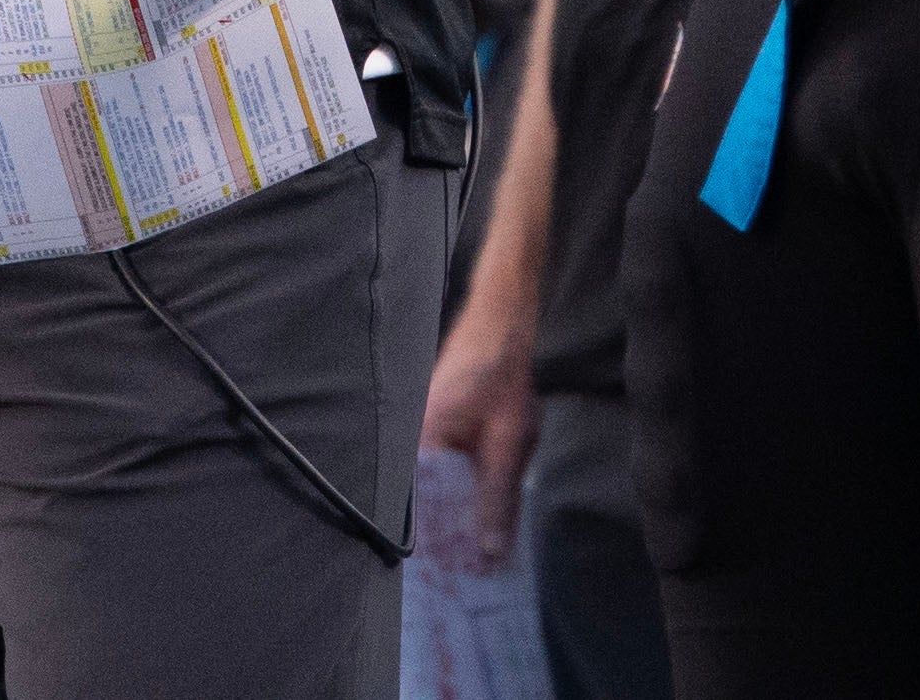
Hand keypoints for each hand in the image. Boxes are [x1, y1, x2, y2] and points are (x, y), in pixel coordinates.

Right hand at [420, 288, 542, 569]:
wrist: (502, 326)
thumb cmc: (503, 379)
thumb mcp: (508, 445)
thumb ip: (498, 500)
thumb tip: (490, 556)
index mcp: (421, 447)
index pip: (416, 516)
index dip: (432, 555)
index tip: (445, 592)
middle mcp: (411, 443)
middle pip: (422, 508)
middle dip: (442, 547)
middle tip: (462, 587)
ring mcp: (419, 437)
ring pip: (432, 495)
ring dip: (449, 524)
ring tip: (468, 566)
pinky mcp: (433, 432)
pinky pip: (439, 477)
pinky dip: (454, 500)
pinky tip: (473, 521)